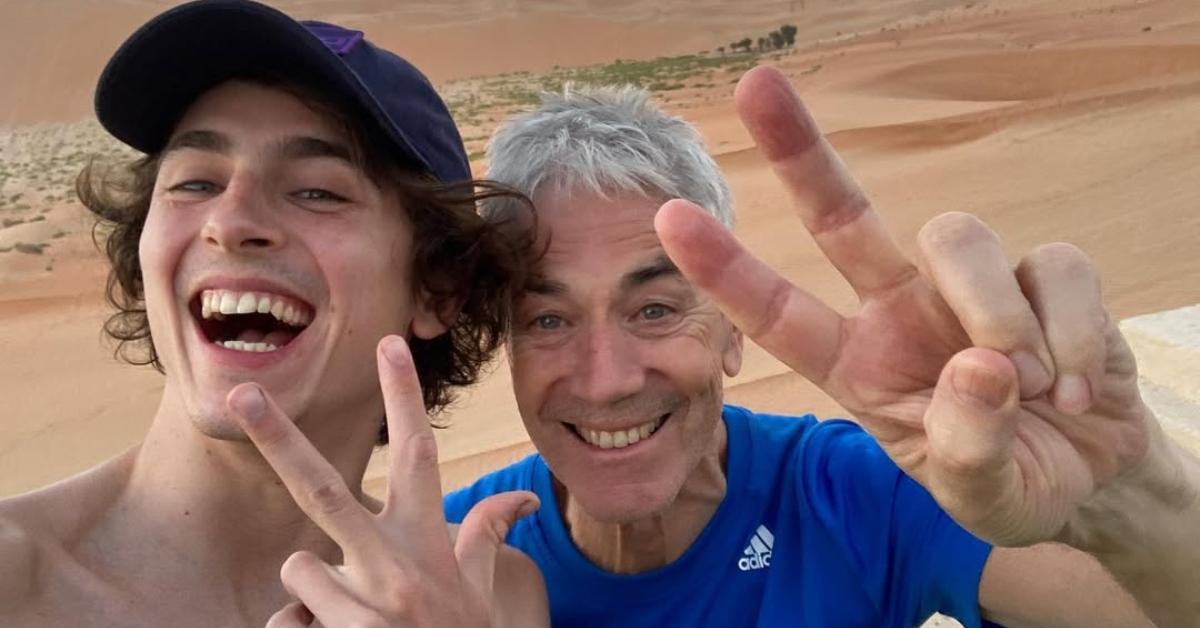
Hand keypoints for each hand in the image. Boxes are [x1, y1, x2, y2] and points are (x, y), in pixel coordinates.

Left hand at [226, 335, 541, 626]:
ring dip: (316, 591)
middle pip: (324, 489)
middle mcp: (394, 566)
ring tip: (356, 619)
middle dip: (279, 439)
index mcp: (428, 545)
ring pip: (299, 569)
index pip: (418, 457)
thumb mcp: (481, 593)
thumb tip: (526, 497)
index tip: (389, 344)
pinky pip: (288, 620)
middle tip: (242, 396)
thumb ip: (487, 538)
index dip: (403, 399)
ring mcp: (363, 605)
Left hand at [655, 66, 1152, 545]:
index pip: (779, 313)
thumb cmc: (1009, 482)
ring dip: (997, 317)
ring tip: (1037, 390)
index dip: (727, 268)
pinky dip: (1075, 333)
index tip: (670, 217)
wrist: (1092, 478)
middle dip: (801, 152)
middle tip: (755, 84)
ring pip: (954, 236)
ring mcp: (969, 286)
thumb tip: (981, 367)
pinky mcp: (1044, 273)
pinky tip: (1080, 388)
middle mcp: (901, 311)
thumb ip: (969, 450)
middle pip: (843, 216)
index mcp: (858, 366)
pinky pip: (1053, 267)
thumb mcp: (979, 498)